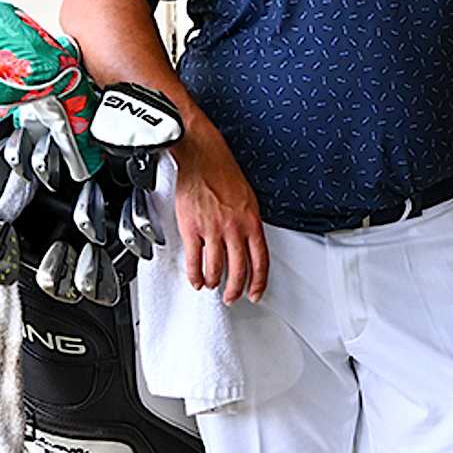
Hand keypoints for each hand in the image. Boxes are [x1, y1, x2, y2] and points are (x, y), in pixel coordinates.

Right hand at [168, 122, 267, 303]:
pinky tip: (196, 279)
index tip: (256, 293)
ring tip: (212, 286)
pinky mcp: (192, 228)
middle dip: (236, 289)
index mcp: (251, 221)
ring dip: (214, 282)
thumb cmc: (223, 172)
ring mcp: (213, 229)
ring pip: (216, 269)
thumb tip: (248, 244)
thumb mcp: (248, 199)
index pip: (261, 260)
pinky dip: (195, 275)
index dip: (259, 282)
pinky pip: (194, 260)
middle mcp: (234, 228)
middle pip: (239, 270)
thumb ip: (248, 224)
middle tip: (232, 296)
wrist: (202, 156)